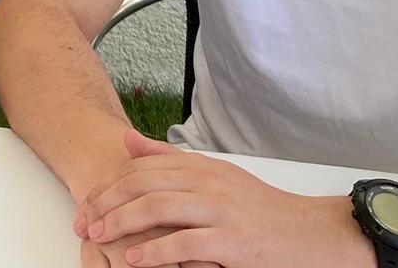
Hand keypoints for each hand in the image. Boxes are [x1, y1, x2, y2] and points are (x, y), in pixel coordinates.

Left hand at [73, 130, 371, 267]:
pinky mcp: (234, 242)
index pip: (144, 167)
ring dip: (122, 223)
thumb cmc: (261, 210)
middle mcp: (209, 183)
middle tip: (83, 221)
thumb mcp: (216, 176)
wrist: (314, 235)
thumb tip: (127, 141)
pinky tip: (134, 261)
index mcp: (203, 167)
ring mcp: (222, 211)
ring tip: (98, 236)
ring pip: (160, 209)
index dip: (110, 183)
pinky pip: (186, 244)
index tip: (87, 201)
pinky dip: (156, 252)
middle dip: (107, 202)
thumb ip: (170, 159)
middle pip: (144, 184)